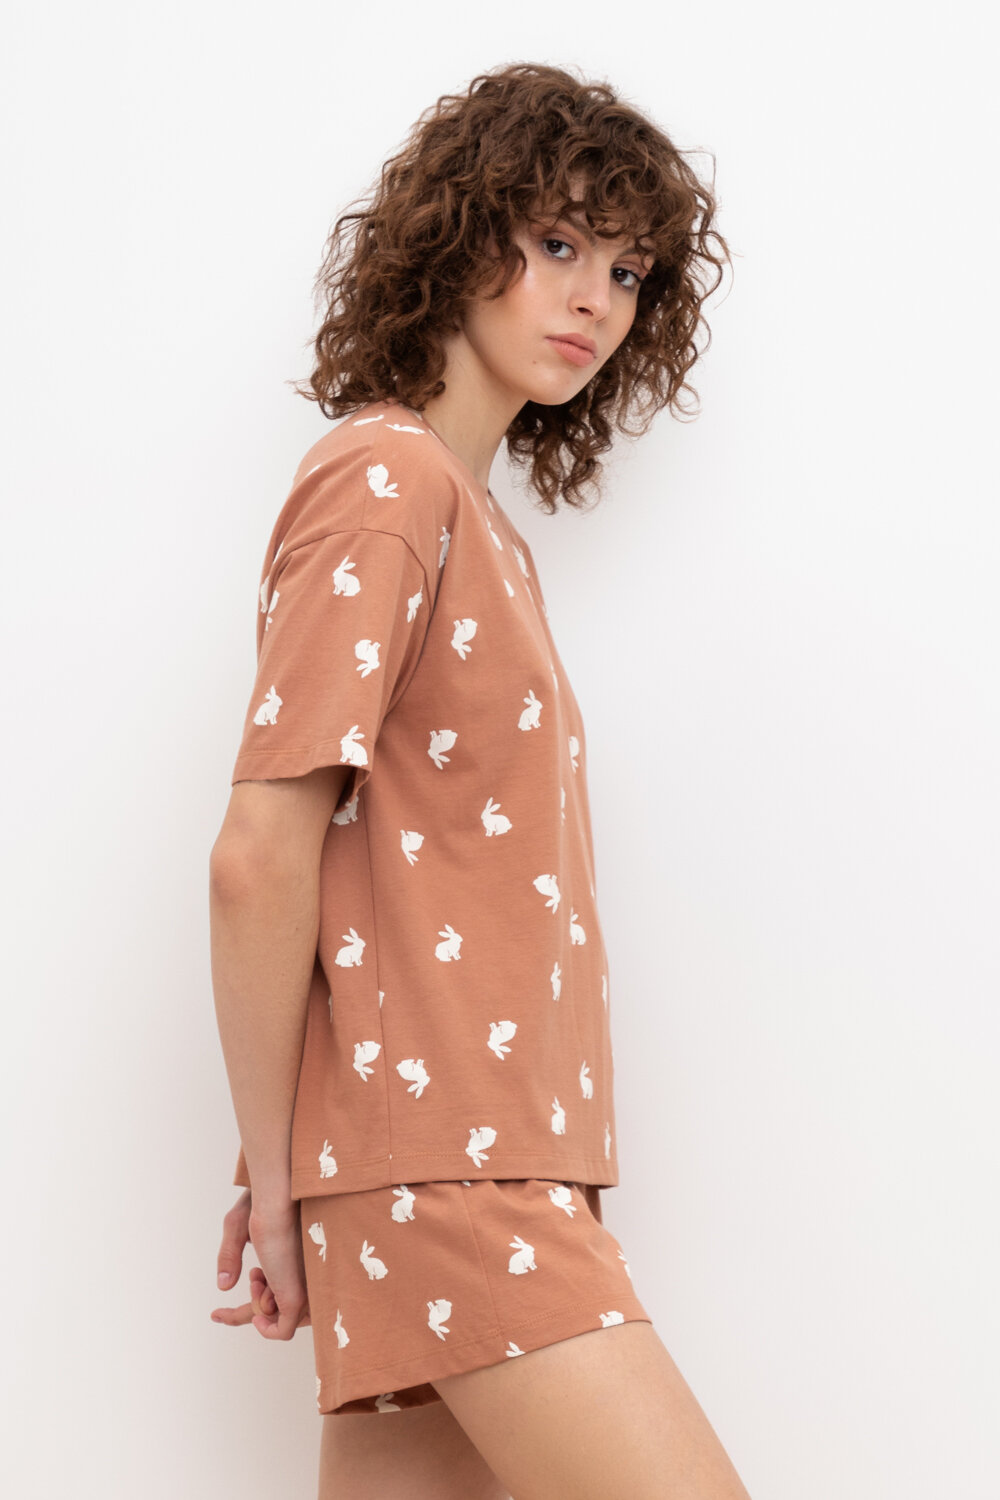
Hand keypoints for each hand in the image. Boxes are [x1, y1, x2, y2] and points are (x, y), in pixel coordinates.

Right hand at [210, 1187, 310, 1337]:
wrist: (279, 1193)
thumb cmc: (260, 1200)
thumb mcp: (237, 1228)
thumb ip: (230, 1255)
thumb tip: (223, 1285)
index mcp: (291, 1263)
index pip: (274, 1298)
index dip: (242, 1312)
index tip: (217, 1314)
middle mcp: (300, 1277)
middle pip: (277, 1313)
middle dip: (252, 1307)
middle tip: (251, 1278)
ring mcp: (301, 1287)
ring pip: (278, 1321)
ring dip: (257, 1307)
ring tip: (256, 1274)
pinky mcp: (298, 1294)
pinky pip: (284, 1330)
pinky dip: (267, 1329)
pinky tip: (256, 1304)